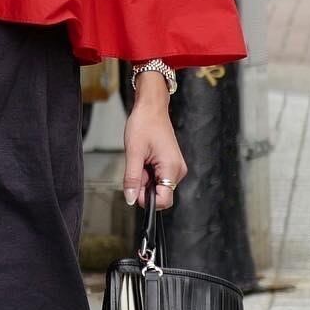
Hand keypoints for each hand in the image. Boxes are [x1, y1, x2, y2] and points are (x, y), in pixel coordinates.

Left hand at [123, 71, 186, 209]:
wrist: (151, 108)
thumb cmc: (144, 124)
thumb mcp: (133, 153)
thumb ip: (132, 180)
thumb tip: (131, 200)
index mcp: (172, 168)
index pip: (164, 201)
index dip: (147, 200)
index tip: (135, 188)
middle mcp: (178, 170)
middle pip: (160, 194)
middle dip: (144, 187)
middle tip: (136, 167)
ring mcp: (175, 168)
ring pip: (157, 186)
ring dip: (145, 179)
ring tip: (141, 160)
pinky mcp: (171, 165)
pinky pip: (158, 178)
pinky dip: (148, 173)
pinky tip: (144, 159)